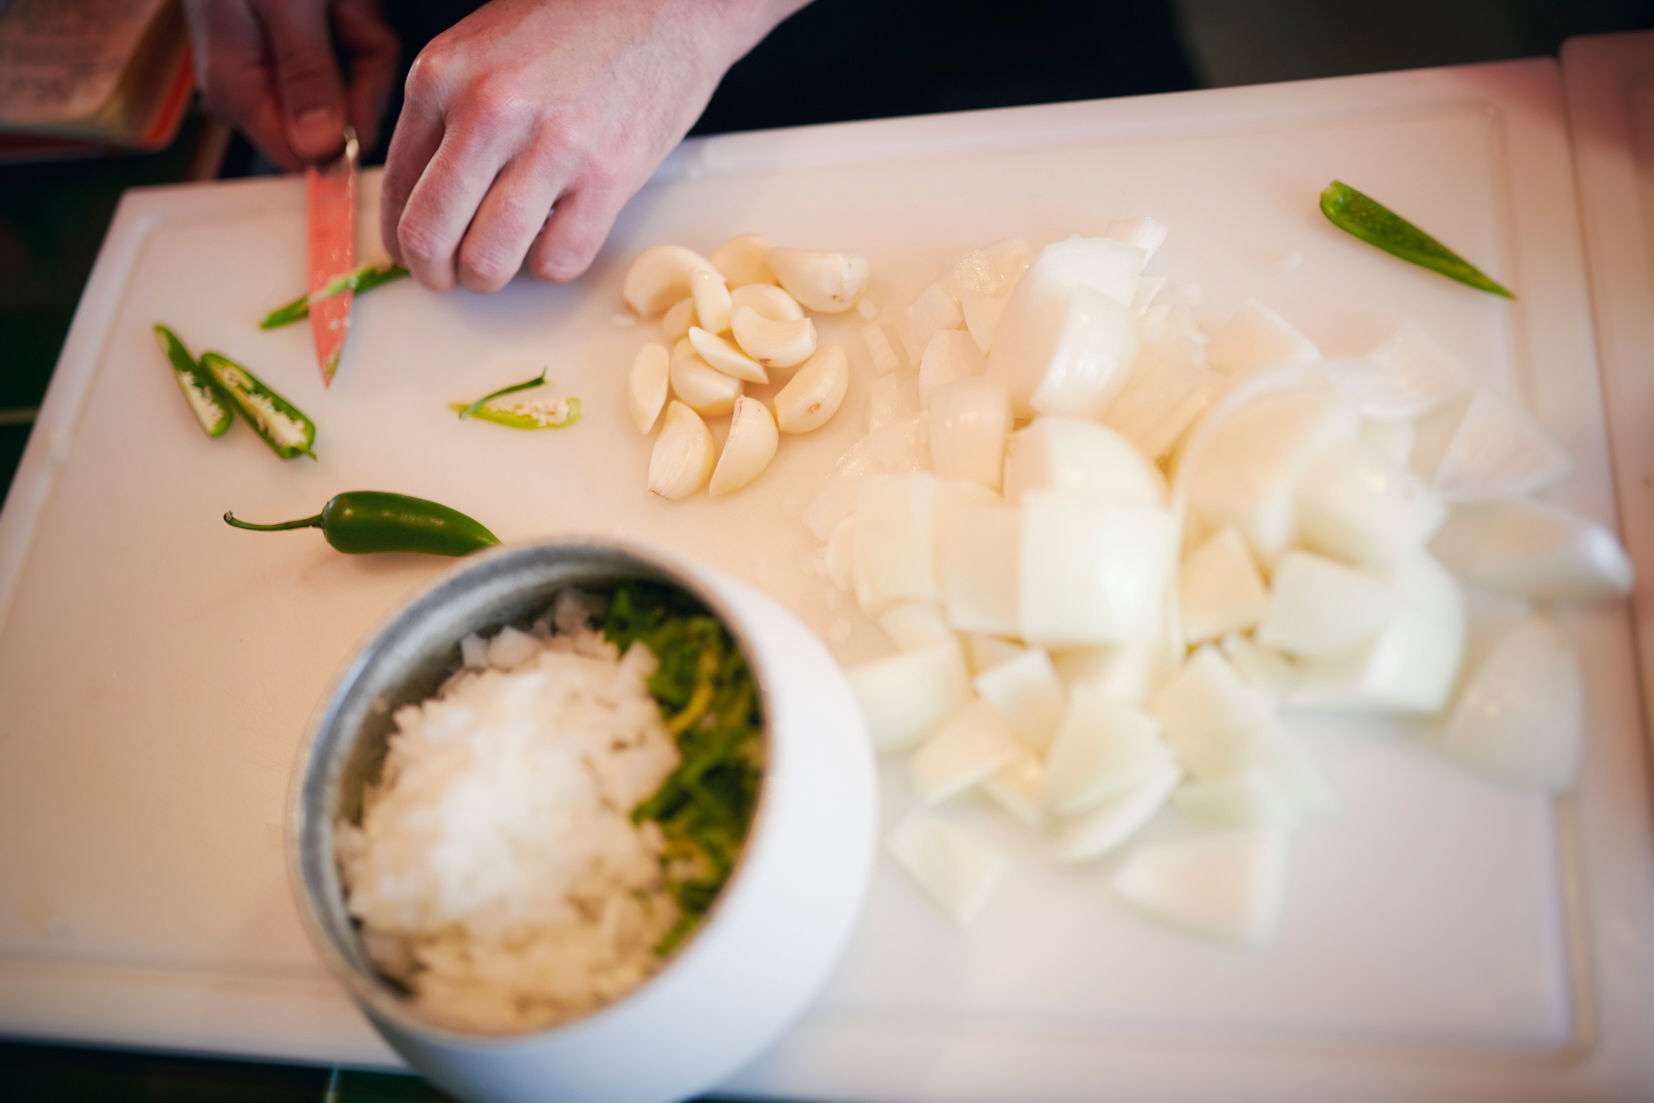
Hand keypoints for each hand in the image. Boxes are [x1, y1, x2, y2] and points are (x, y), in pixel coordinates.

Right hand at [185, 0, 399, 168]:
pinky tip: (348, 1)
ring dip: (365, 39)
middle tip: (343, 15)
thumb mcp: (284, 5)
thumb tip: (318, 149)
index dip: (343, 139)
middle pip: (340, 118)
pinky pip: (358, 49)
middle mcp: (262, 83)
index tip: (362, 92)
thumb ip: (304, 75)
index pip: (300, 155)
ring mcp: (289, 59)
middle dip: (360, 70)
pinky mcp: (313, 38)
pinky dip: (363, 19)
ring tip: (343, 2)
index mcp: (239, 89)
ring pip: (357, 81)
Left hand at [380, 0, 803, 291]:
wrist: (664, 1)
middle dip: (436, 274)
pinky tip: (558, 236)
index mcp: (442, 75)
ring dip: (491, 277)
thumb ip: (446, 116)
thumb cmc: (574, 24)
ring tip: (506, 261)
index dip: (400, 238)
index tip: (417, 253)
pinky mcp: (607, 176)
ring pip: (489, 260)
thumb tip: (426, 199)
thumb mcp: (482, 51)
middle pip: (430, 236)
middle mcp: (487, 111)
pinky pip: (558, 260)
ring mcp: (550, 146)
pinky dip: (552, 265)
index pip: (395, 189)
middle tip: (452, 278)